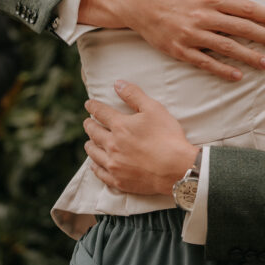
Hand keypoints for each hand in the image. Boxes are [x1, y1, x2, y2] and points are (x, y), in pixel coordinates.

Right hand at [81, 0, 264, 80]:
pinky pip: (205, 62)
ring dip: (249, 56)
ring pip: (226, 47)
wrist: (138, 3)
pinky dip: (222, 70)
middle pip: (241, 29)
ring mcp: (192, 35)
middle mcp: (203, 17)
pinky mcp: (180, 50)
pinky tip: (237, 75)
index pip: (244, 8)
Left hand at [83, 80, 197, 194]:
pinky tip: (94, 164)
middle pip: (94, 132)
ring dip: (90, 145)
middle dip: (89, 125)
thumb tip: (117, 84)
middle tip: (87, 122)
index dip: (93, 106)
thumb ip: (134, 95)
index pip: (100, 112)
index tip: (89, 104)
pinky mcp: (119, 181)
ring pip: (94, 153)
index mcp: (120, 126)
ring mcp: (114, 164)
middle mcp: (112, 145)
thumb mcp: (154, 109)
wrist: (176, 168)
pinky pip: (100, 173)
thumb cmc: (167, 136)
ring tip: (89, 142)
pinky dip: (95, 166)